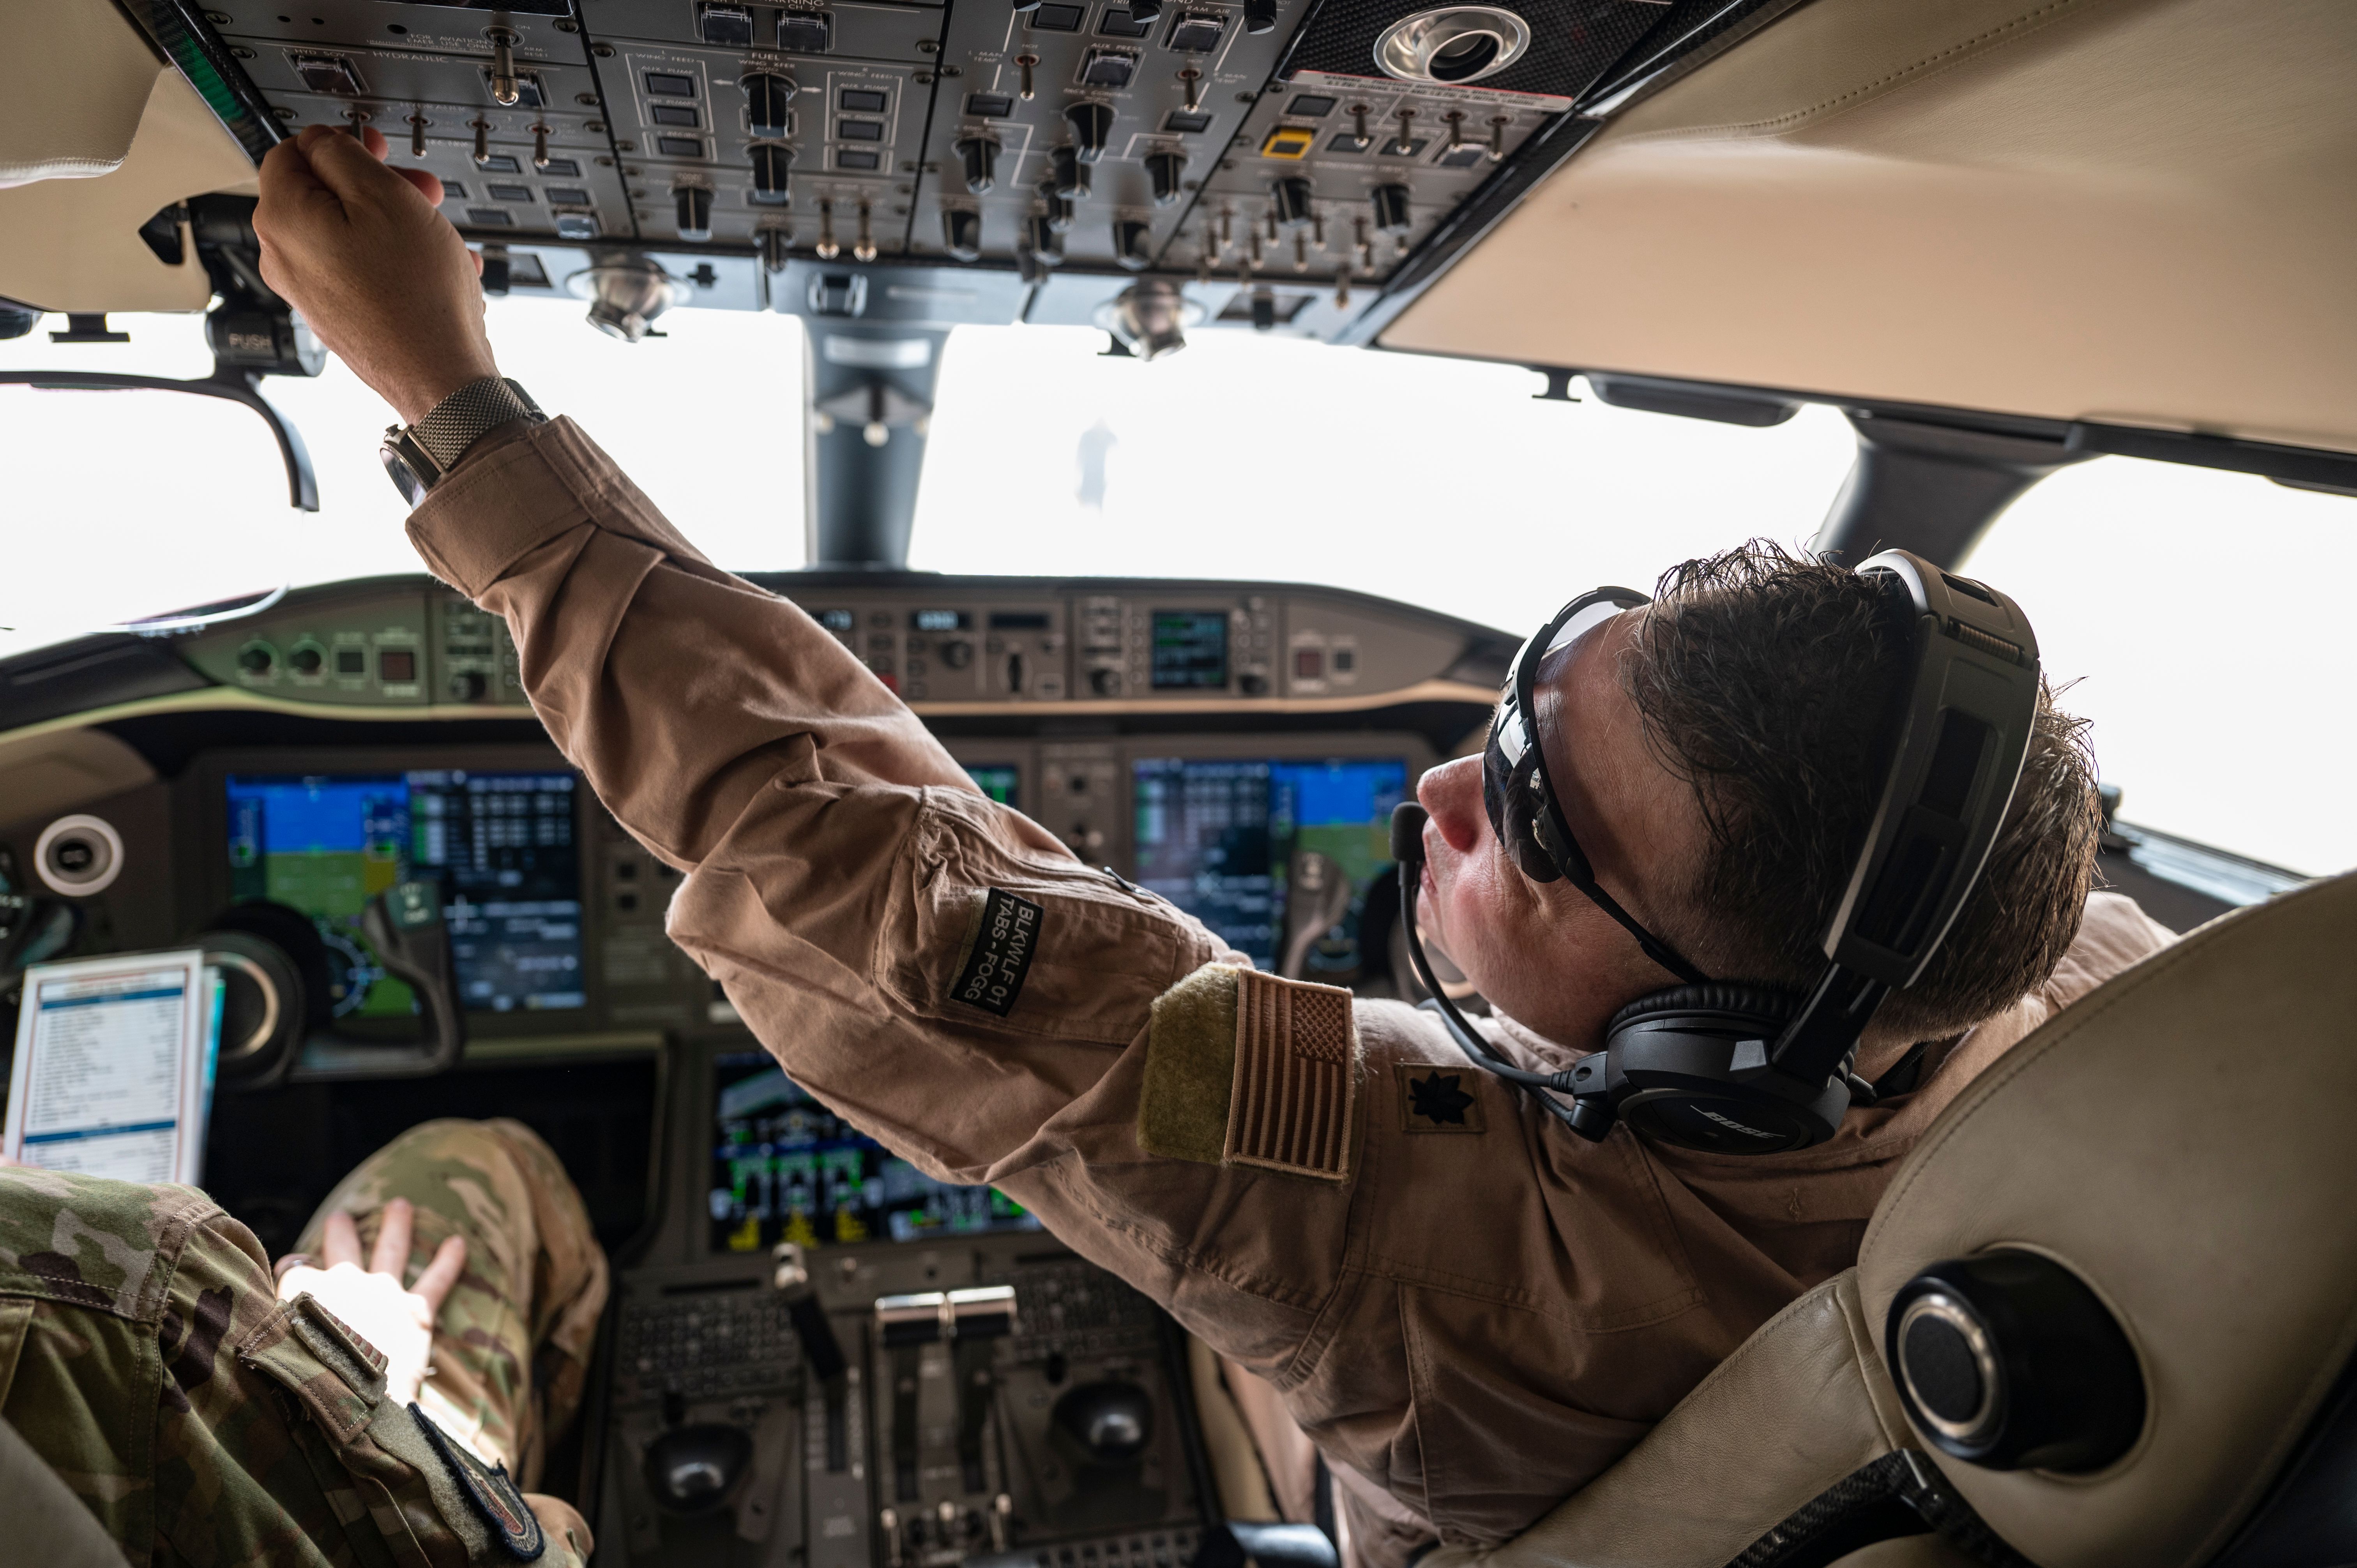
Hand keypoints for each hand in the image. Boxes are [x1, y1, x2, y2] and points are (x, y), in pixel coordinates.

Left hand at [253, 124, 500, 424]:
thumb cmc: (417, 297)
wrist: (440, 377)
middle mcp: (285, 258)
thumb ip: (344, 155)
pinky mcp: (336, 317)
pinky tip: (436, 268)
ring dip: (395, 223)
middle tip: (420, 190)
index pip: (290, 152)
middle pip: (322, 195)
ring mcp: (310, 292)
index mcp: (283, 219)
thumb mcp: (386, 195)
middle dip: (376, 185)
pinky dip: (397, 260)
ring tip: (438, 234)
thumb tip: (323, 143)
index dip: (339, 141)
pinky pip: (362, 271)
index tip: (377, 146)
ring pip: (349, 234)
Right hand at [277, 1198, 465, 1406]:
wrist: (344, 1397)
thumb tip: (262, 1314)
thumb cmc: (300, 1377)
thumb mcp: (270, 1344)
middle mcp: (344, 1281)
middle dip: (341, 1232)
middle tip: (341, 1217)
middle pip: (342, 1246)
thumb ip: (271, 1321)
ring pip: (392, 1248)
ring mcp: (382, 1292)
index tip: (296, 1269)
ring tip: (401, 1205)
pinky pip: (436, 1279)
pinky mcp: (415, 1312)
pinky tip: (459, 1244)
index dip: (294, 1270)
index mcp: (303, 1289)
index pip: (294, 1269)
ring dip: (397, 1225)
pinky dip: (449, 1261)